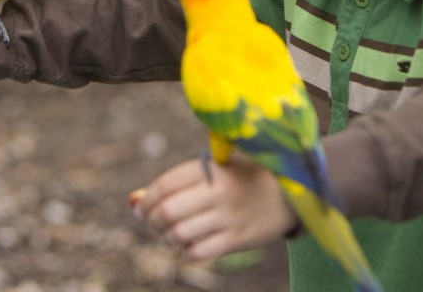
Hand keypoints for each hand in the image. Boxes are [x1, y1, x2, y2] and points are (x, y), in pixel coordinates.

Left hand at [134, 154, 297, 261]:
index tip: (141, 208)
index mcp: (211, 169)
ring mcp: (228, 217)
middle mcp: (218, 192)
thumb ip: (176, 184)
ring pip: (180, 234)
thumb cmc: (242, 178)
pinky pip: (199, 252)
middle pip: (168, 211)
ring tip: (168, 236)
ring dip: (166, 239)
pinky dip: (186, 252)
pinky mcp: (238, 239)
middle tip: (152, 223)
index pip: (165, 185)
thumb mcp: (214, 172)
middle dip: (152, 221)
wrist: (290, 192)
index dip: (146, 199)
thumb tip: (133, 202)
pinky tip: (188, 246)